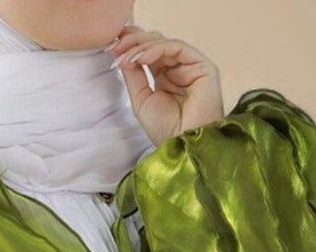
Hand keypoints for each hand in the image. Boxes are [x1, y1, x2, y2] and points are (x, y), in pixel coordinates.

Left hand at [107, 24, 224, 144]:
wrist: (184, 146)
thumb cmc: (166, 131)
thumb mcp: (140, 99)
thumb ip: (133, 75)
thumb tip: (123, 52)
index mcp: (166, 78)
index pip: (149, 52)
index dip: (131, 46)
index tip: (112, 47)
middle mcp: (180, 69)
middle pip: (156, 44)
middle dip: (133, 42)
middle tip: (115, 47)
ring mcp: (192, 66)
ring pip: (165, 44)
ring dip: (141, 47)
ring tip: (125, 57)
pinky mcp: (203, 66)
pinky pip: (177, 48)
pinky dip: (156, 49)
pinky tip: (140, 58)